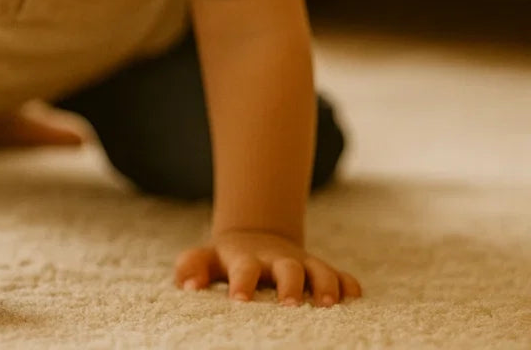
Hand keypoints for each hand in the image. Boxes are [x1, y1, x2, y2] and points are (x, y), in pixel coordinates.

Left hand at [175, 229, 361, 306]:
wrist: (256, 237)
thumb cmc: (227, 259)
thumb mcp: (206, 258)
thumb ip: (192, 267)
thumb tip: (187, 285)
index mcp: (247, 259)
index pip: (244, 269)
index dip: (242, 284)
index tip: (239, 301)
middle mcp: (278, 260)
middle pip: (288, 268)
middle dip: (291, 285)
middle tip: (290, 306)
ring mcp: (303, 264)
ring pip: (320, 270)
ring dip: (326, 285)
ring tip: (328, 305)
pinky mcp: (321, 271)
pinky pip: (342, 275)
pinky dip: (349, 284)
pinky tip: (355, 296)